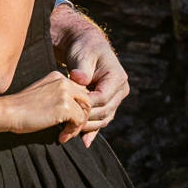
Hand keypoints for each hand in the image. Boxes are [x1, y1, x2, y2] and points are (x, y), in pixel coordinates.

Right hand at [5, 70, 93, 134]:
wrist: (6, 112)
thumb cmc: (20, 109)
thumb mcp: (43, 95)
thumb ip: (59, 96)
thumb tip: (77, 111)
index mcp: (58, 77)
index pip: (79, 92)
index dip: (78, 109)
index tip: (68, 122)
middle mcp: (64, 81)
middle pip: (87, 100)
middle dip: (82, 117)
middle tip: (70, 130)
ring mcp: (65, 93)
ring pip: (86, 111)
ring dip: (78, 126)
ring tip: (65, 135)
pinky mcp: (65, 107)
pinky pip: (80, 121)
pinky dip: (72, 132)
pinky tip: (61, 137)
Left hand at [50, 6, 125, 144]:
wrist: (86, 46)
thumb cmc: (83, 48)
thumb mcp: (82, 55)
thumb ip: (81, 69)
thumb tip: (79, 79)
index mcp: (117, 78)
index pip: (103, 99)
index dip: (87, 107)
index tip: (70, 113)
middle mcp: (120, 89)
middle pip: (105, 112)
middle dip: (87, 121)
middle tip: (67, 128)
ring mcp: (115, 98)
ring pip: (104, 118)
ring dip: (88, 128)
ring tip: (70, 134)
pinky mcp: (107, 103)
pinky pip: (101, 119)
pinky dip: (93, 130)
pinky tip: (84, 142)